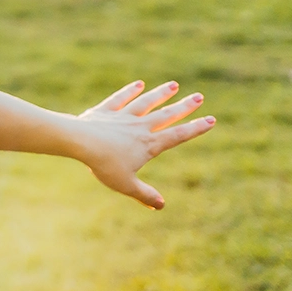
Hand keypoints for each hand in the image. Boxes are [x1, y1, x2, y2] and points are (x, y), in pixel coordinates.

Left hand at [71, 80, 214, 209]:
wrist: (80, 142)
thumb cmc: (104, 165)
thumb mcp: (126, 185)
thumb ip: (145, 195)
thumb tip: (161, 206)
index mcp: (148, 145)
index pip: (176, 136)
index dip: (195, 129)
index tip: (211, 120)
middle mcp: (139, 127)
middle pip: (166, 115)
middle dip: (184, 107)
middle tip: (199, 97)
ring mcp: (123, 116)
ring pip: (146, 103)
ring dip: (161, 94)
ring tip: (173, 85)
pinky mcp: (106, 110)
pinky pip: (120, 99)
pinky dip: (130, 91)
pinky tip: (139, 84)